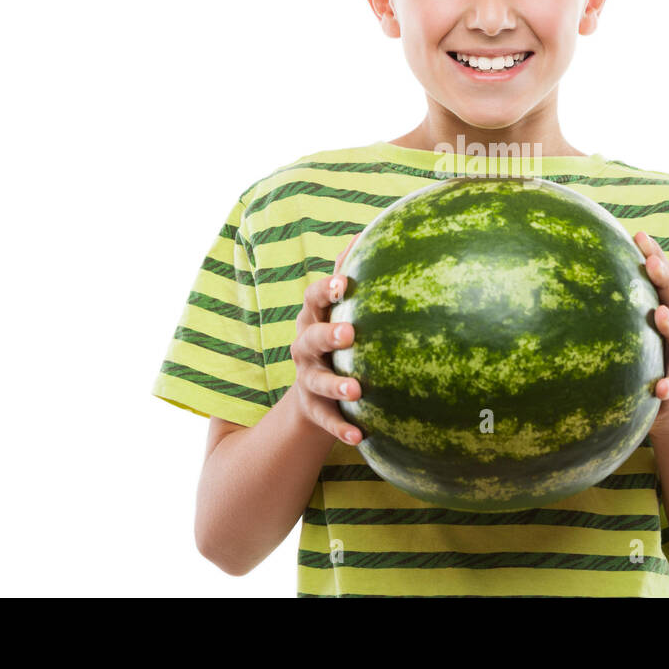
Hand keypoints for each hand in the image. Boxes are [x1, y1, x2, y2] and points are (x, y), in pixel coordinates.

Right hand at [288, 233, 361, 444]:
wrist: (314, 390)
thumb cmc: (335, 336)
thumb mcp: (336, 308)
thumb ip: (345, 274)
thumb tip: (363, 233)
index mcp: (312, 318)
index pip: (313, 299)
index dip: (325, 291)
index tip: (343, 284)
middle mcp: (304, 347)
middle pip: (310, 338)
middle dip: (328, 335)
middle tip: (351, 334)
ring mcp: (307, 379)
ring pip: (316, 381)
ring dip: (335, 383)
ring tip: (357, 388)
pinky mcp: (314, 409)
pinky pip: (326, 419)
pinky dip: (341, 427)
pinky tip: (359, 435)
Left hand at [634, 231, 668, 437]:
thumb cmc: (649, 359)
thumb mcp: (639, 331)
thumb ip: (622, 306)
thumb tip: (578, 271)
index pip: (665, 280)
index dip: (656, 256)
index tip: (639, 235)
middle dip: (666, 280)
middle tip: (651, 263)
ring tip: (661, 315)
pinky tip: (659, 387)